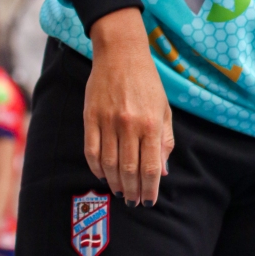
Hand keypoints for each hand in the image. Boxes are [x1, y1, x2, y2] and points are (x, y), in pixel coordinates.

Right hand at [85, 9, 173, 206]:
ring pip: (109, 164)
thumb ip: (165, 141)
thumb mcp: (164, 108)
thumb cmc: (147, 82)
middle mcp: (130, 124)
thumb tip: (162, 172)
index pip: (150, 166)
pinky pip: (91, 151)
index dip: (149, 188)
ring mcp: (108, 121)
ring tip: (120, 191)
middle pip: (129, 169)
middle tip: (133, 201)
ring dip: (114, 183)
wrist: (121, 54)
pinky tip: (103, 175)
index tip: (148, 201)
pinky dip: (96, 168)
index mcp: (151, 123)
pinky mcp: (90, 117)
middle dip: (132, 190)